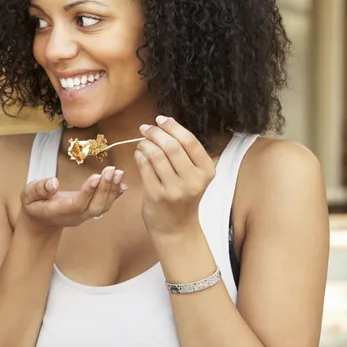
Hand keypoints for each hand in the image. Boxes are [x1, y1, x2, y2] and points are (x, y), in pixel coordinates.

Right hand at [19, 165, 125, 232]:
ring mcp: (84, 216)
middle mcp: (75, 216)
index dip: (87, 192)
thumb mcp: (28, 195)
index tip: (96, 176)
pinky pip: (105, 205)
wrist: (41, 221)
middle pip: (95, 207)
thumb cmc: (34, 204)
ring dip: (112, 190)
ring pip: (102, 207)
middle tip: (112, 170)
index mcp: (58, 212)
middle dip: (105, 189)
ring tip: (118, 172)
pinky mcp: (90, 211)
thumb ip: (39, 189)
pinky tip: (122, 182)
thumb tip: (53, 183)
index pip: (77, 204)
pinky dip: (115, 194)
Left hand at [135, 116, 214, 237]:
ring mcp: (174, 189)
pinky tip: (139, 153)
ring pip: (156, 155)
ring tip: (142, 141)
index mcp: (206, 171)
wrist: (176, 227)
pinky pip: (145, 167)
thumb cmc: (183, 197)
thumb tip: (164, 124)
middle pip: (172, 146)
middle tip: (146, 128)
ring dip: (145, 143)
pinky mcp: (156, 195)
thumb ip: (185, 153)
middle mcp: (193, 180)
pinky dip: (140, 155)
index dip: (173, 126)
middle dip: (156, 132)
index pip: (189, 141)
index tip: (161, 119)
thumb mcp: (194, 176)